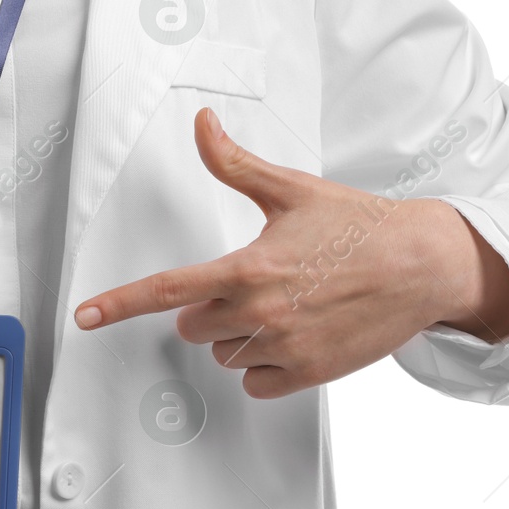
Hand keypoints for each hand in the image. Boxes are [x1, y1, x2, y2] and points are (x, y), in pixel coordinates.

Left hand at [73, 108, 508, 397]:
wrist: (424, 265)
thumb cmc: (359, 226)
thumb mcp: (292, 190)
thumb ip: (235, 163)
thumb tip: (203, 124)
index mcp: (248, 267)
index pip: (167, 290)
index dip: (119, 304)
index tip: (85, 317)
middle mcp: (261, 312)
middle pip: (193, 326)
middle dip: (210, 308)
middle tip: (253, 283)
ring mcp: (285, 347)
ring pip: (224, 355)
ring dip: (238, 338)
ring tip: (285, 306)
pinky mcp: (309, 374)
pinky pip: (256, 384)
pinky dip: (264, 367)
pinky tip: (293, 337)